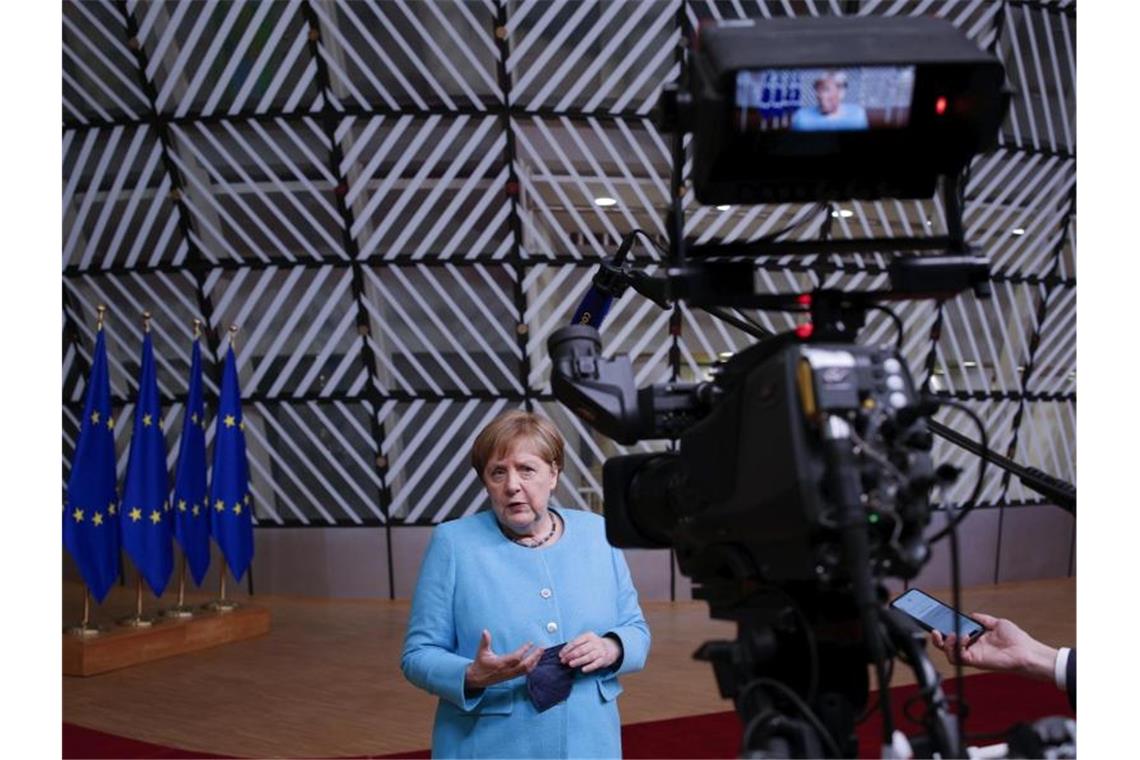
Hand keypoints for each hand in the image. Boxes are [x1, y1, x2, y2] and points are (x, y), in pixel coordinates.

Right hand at [464, 630, 541, 689]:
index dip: (524, 650)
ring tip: (540, 653)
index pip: (516, 658)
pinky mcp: (511, 677)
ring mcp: (510, 675)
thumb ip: (485, 641)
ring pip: (526, 670)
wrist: (477, 679)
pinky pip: (524, 673)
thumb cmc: (480, 664)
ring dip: (535, 662)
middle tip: (542, 648)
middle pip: (525, 665)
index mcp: (501, 664)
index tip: (531, 643)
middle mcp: (507, 670)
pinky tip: (535, 661)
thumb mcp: (481, 652)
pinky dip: (531, 667)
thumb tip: (485, 631)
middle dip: (535, 657)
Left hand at [560, 632, 621, 673]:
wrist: (611, 647)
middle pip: (581, 649)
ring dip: (578, 661)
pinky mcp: (604, 659)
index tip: (561, 655)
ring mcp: (600, 651)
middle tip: (564, 660)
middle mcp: (595, 643)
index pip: (575, 642)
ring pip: (588, 657)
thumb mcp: (586, 640)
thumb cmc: (594, 645)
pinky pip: (596, 664)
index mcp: (588, 636)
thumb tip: (564, 653)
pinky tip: (583, 669)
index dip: (567, 649)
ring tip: (570, 664)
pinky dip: (589, 667)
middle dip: (570, 655)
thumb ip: (577, 644)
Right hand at [931, 612, 1057, 681]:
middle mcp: (972, 649)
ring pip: (949, 654)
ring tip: (951, 634)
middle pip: (947, 647)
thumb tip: (972, 614)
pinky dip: (957, 646)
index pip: (955, 635)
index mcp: (976, 640)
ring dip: (946, 643)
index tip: (938, 621)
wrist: (1027, 651)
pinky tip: (963, 637)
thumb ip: (982, 619)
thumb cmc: (1017, 639)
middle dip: (937, 639)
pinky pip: (959, 657)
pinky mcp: (976, 661)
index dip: (944, 629)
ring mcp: (973, 656)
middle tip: (934, 631)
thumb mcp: (997, 623)